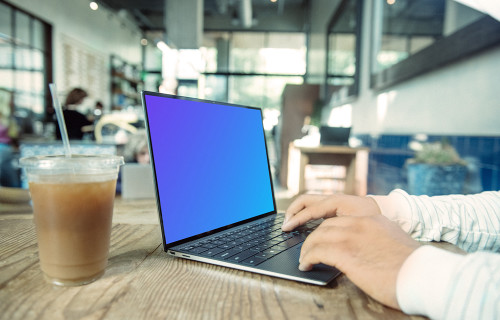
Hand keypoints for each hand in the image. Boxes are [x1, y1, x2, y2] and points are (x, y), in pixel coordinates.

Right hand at [282, 194, 380, 231]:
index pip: (310, 209)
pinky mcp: (338, 207)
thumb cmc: (378, 225)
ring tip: (290, 224)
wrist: (393, 216)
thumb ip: (338, 232)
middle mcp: (335, 199)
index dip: (297, 220)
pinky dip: (307, 214)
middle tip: (284, 226)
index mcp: (339, 202)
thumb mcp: (359, 229)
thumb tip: (318, 240)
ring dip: (299, 212)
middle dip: (293, 211)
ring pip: (311, 203)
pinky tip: (304, 226)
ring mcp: (336, 202)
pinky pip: (318, 208)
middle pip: (306, 200)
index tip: (286, 229)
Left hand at [299, 215, 419, 308]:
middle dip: (310, 232)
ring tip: (304, 259)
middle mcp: (360, 222)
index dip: (323, 222)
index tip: (315, 230)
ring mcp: (352, 235)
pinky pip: (316, 251)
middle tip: (303, 243)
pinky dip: (307, 258)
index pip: (339, 213)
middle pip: (325, 223)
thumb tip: (362, 249)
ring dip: (307, 248)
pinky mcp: (346, 252)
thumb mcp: (392, 242)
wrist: (424, 275)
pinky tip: (306, 265)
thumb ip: (375, 238)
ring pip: (317, 236)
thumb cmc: (412, 267)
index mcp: (372, 218)